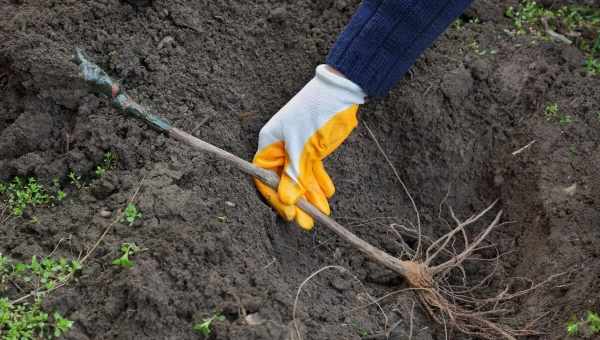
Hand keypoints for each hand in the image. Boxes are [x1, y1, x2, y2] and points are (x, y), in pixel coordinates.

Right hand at [253, 65, 365, 229]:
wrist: (341, 90)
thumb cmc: (317, 113)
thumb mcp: (304, 147)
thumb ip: (295, 175)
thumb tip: (287, 201)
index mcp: (270, 143)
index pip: (265, 177)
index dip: (276, 198)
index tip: (290, 214)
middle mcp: (280, 147)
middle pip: (284, 181)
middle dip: (297, 202)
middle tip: (308, 223)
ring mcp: (297, 148)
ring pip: (301, 178)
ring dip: (312, 195)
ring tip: (323, 212)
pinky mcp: (313, 148)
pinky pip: (313, 170)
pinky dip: (319, 182)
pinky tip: (328, 194)